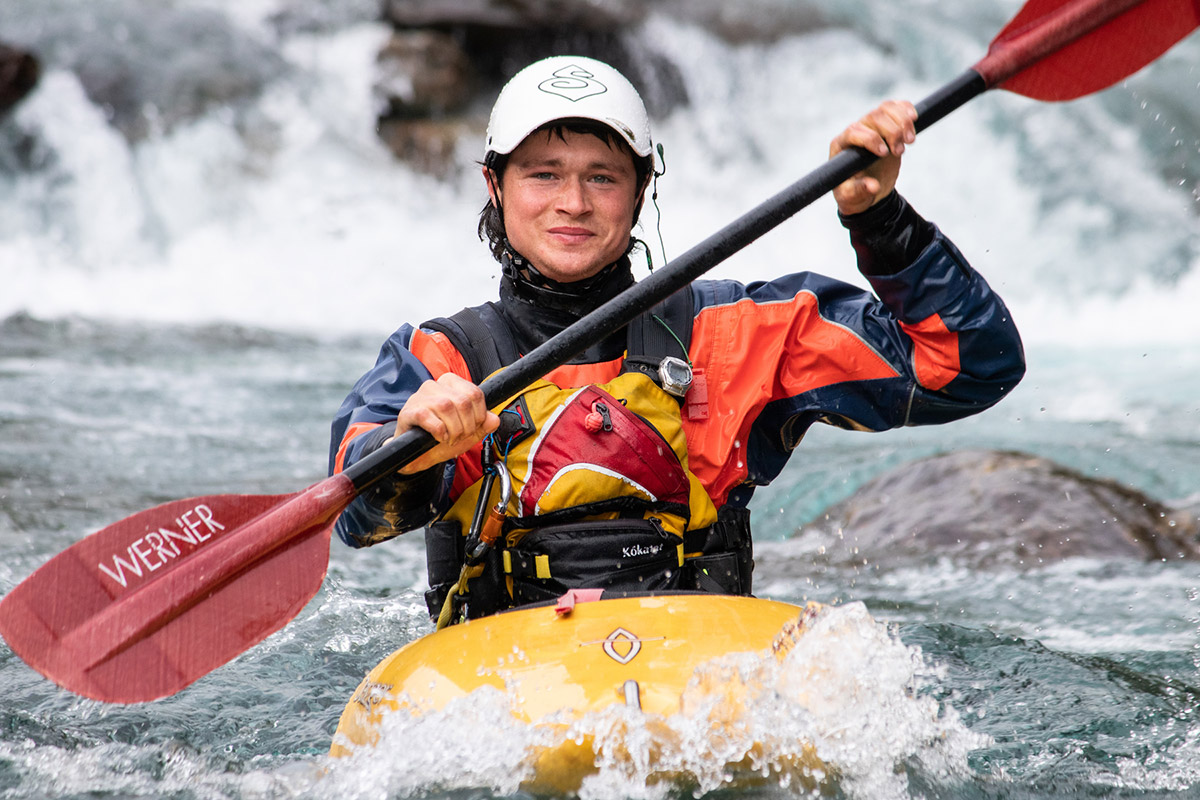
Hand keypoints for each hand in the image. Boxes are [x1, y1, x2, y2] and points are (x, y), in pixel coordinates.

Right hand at [393, 373, 499, 473]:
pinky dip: (439, 432)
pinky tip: (438, 437)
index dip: (479, 416)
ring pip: (446, 407)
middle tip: (459, 437)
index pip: (475, 393)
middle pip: (463, 402)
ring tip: (449, 439)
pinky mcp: (408, 411)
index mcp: (450, 384)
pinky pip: (429, 418)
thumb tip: (494, 419)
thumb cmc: (440, 437)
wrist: (416, 454)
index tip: (472, 428)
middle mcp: (434, 385)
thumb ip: (483, 425)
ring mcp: (420, 397)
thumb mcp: (467, 432)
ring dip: (453, 430)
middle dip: (466, 426)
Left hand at [830, 100, 917, 215]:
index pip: (854, 131)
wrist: (867, 190)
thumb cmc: (853, 194)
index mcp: (841, 145)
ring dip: (902, 121)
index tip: (885, 153)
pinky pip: (895, 108)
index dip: (870, 139)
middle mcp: (855, 131)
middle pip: (874, 117)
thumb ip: (859, 191)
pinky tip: (914, 118)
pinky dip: (906, 109)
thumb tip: (873, 186)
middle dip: (891, 132)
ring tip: (910, 140)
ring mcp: (871, 126)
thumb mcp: (852, 197)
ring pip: (886, 109)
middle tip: (900, 152)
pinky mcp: (886, 125)